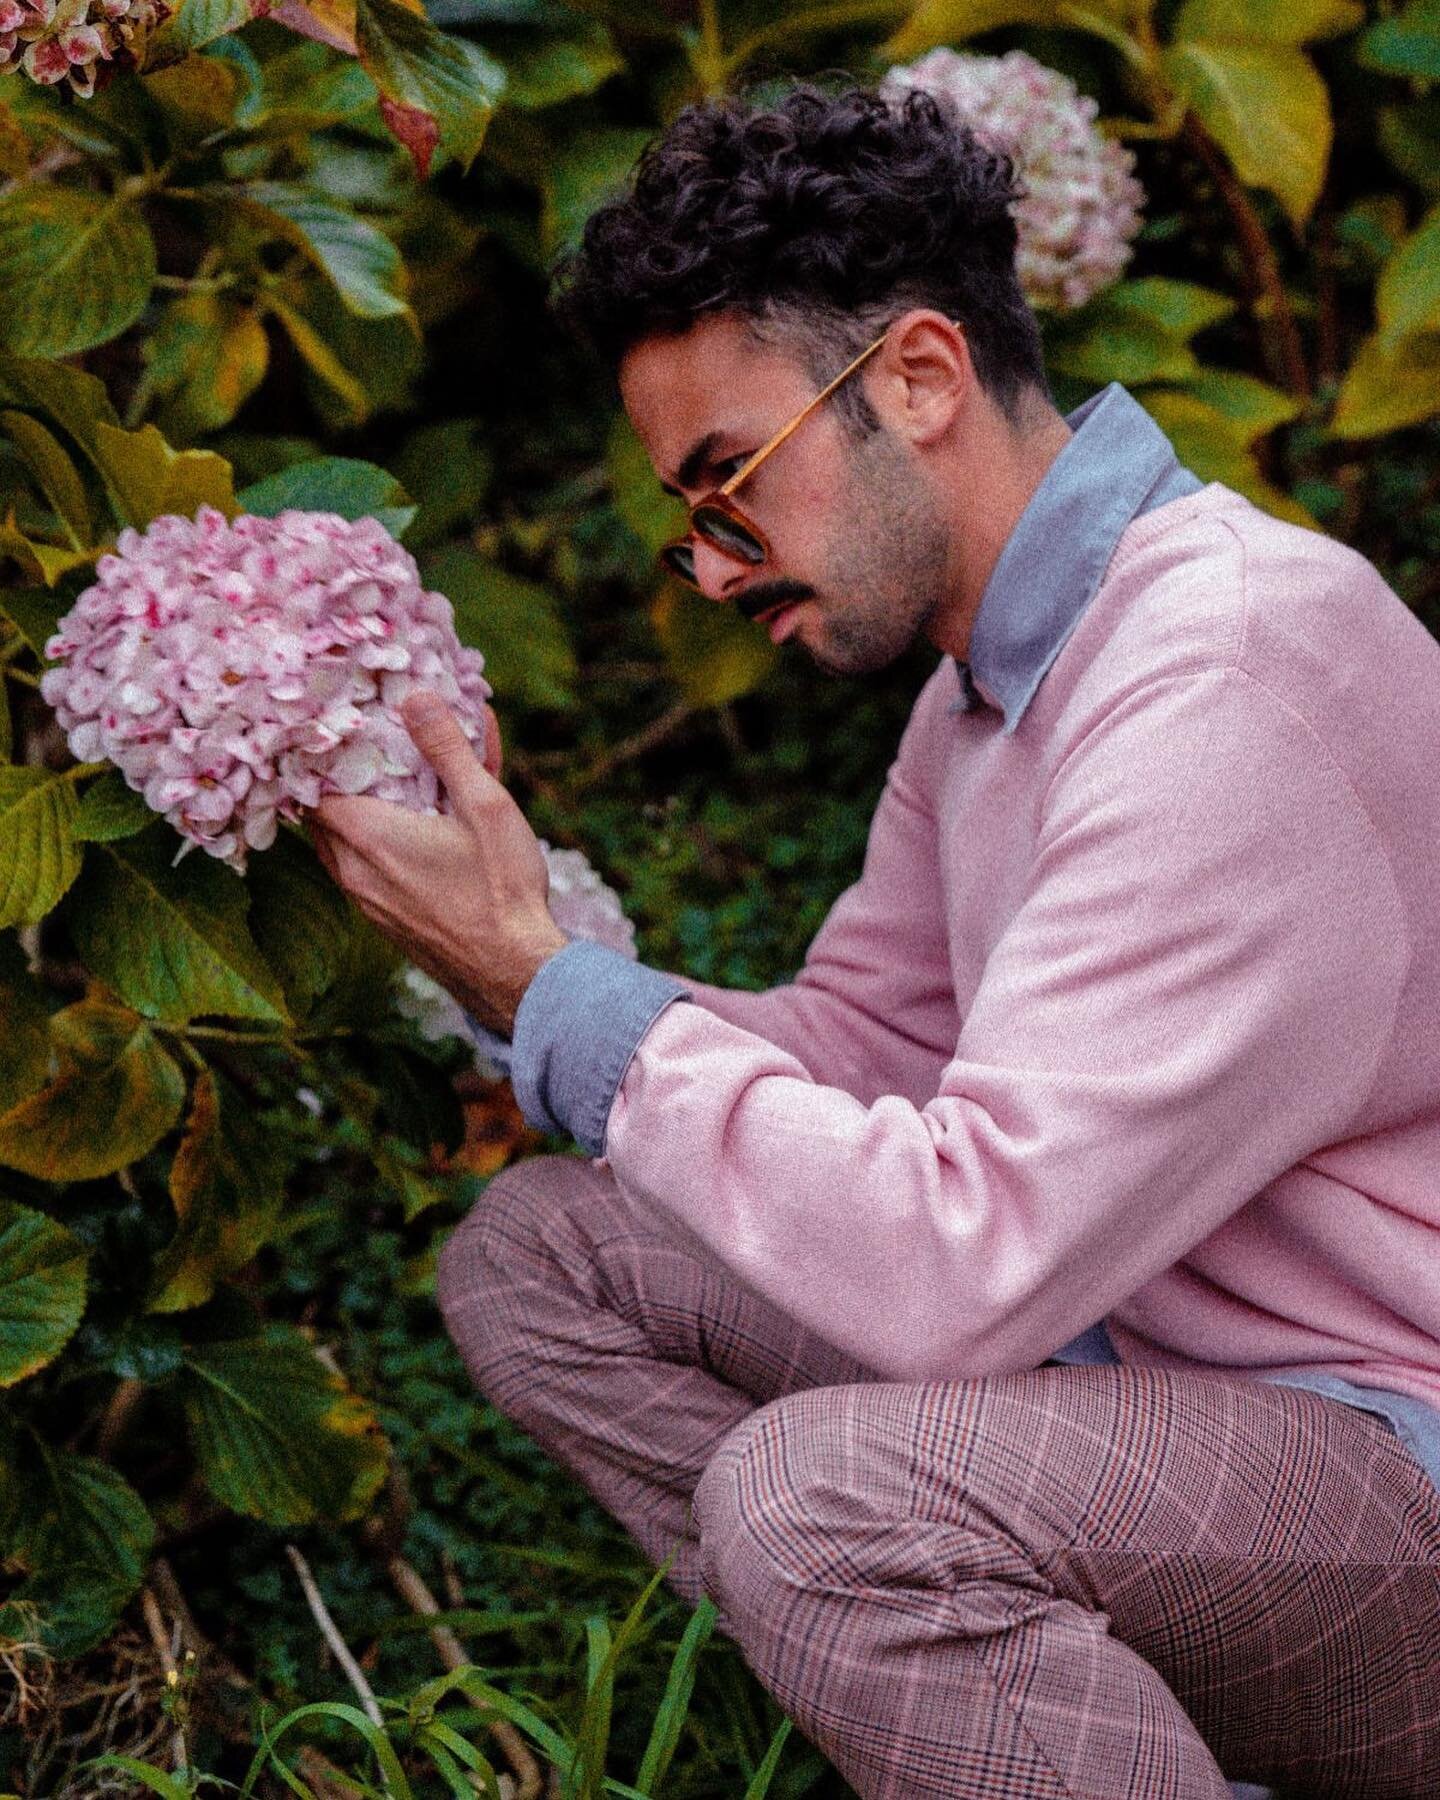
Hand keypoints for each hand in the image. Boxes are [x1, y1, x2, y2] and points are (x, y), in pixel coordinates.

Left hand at [308, 692, 566, 1036]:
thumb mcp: (484, 805)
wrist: (514, 975)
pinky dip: (381, 847)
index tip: (338, 729)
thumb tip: (416, 697)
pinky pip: (367, 873)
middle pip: (324, 813)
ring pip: (344, 845)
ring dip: (363, 816)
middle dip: (343, 781)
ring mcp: (367, 902)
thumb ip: (447, 749)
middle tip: (372, 753)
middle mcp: (353, 871)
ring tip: (401, 791)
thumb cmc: (501, 890)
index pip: (309, 783)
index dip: (319, 753)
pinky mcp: (386, 922)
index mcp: (367, 836)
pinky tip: (421, 835)